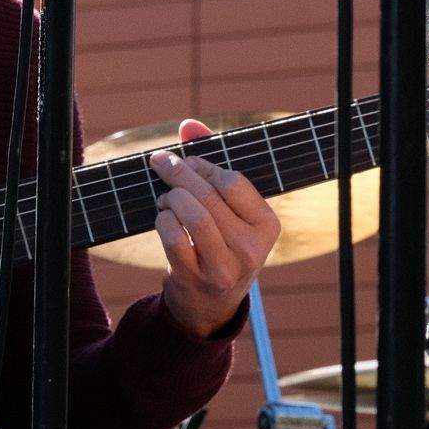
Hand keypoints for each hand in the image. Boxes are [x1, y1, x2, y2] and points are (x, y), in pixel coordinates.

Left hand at [150, 120, 281, 337]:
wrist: (211, 304)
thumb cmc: (222, 242)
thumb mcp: (229, 210)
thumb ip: (211, 163)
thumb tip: (188, 124)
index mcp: (267, 225)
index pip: (233, 181)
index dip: (204, 166)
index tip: (188, 161)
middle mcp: (251, 248)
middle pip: (208, 195)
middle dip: (178, 172)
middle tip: (160, 162)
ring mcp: (223, 267)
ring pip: (192, 214)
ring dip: (170, 197)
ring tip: (165, 197)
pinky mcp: (194, 278)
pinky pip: (172, 236)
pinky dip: (162, 219)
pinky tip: (163, 218)